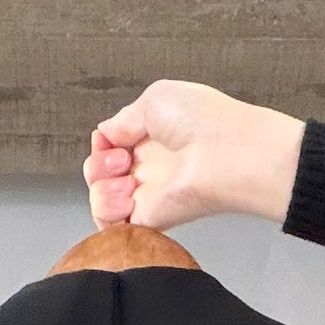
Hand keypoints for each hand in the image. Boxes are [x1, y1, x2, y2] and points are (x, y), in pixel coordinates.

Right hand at [84, 81, 305, 232]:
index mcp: (149, 138)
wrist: (227, 153)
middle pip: (97, 174)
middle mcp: (146, 168)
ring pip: (99, 198)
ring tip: (126, 179)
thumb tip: (104, 134)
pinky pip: (108, 225)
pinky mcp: (146, 220)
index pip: (107, 147)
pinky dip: (106, 209)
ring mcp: (145, 195)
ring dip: (101, 186)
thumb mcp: (154, 100)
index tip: (112, 140)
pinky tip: (128, 196)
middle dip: (98, 164)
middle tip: (122, 159)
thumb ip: (123, 120)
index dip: (102, 144)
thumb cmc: (203, 120)